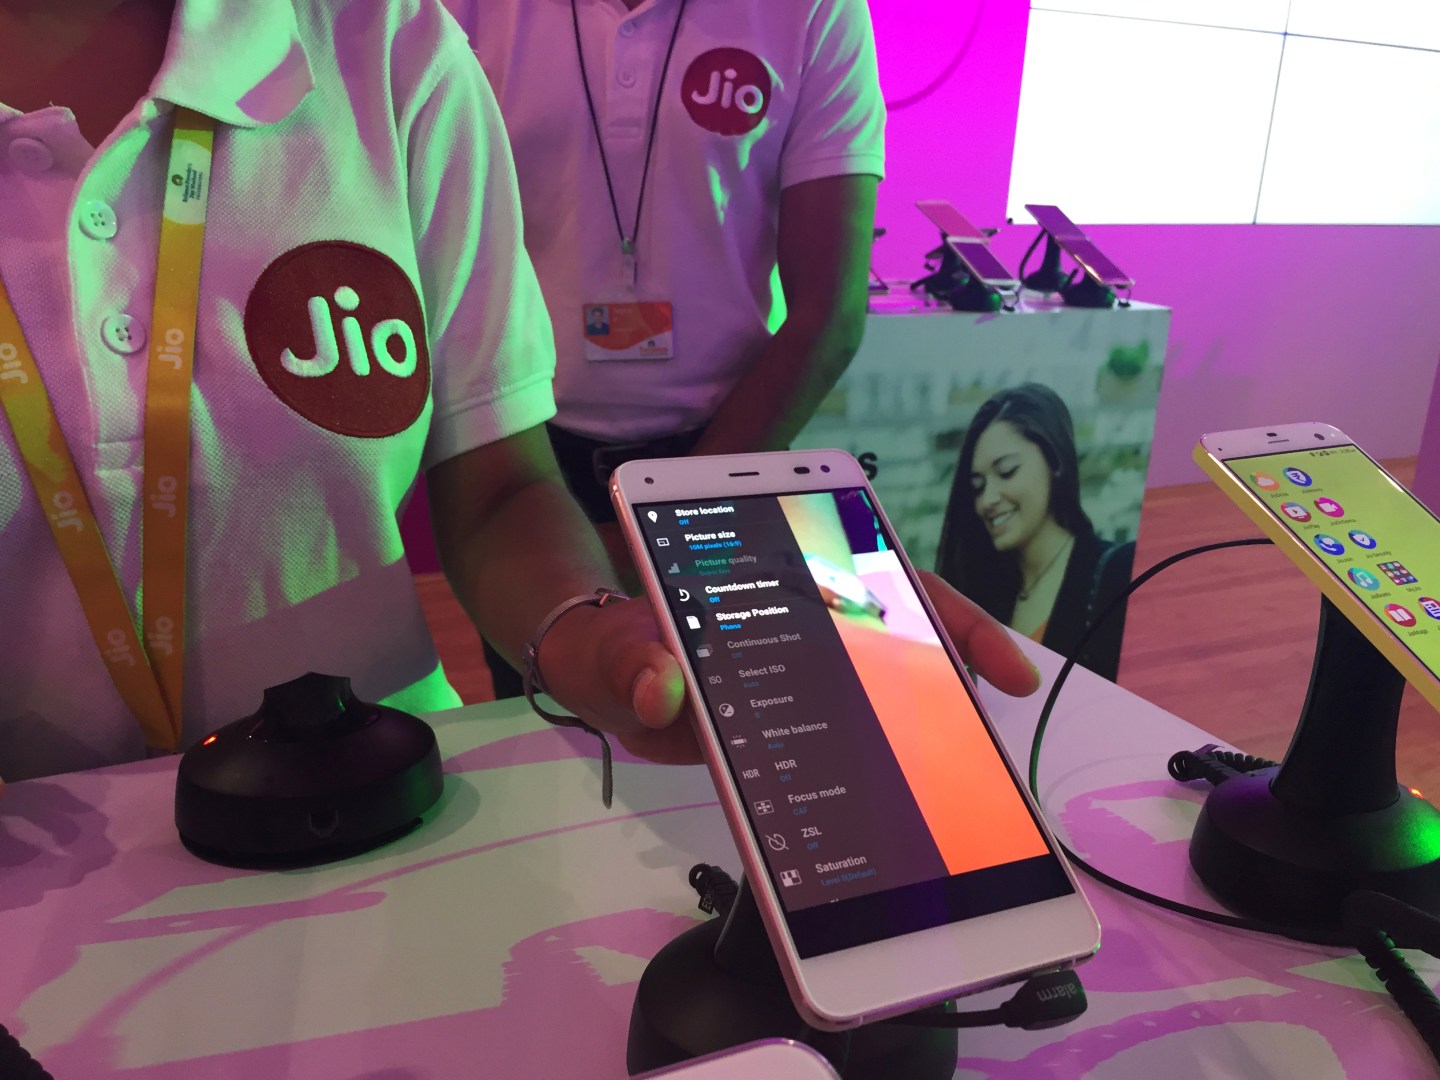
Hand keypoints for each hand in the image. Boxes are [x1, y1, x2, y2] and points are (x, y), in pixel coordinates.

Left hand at [538, 574, 1037, 767]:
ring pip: (877, 695)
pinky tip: (900, 815)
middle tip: (999, 729)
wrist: (585, 673)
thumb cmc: (603, 643)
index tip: (994, 661)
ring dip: (923, 733)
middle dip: (958, 675)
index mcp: (771, 589)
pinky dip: (873, 775)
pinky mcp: (780, 735)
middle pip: (900, 638)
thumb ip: (628, 661)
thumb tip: (662, 685)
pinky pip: (838, 748)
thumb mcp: (609, 646)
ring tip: (967, 784)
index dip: (942, 613)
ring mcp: (794, 681)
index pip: (877, 580)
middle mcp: (797, 629)